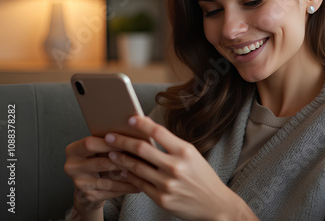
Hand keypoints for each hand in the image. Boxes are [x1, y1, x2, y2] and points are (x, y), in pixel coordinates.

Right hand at [64, 136, 140, 212]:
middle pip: (100, 162)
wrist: (90, 183)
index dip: (110, 143)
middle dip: (122, 161)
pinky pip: (111, 191)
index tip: (129, 140)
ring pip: (108, 180)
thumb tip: (142, 121)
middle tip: (142, 159)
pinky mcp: (88, 196)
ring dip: (128, 176)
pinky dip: (126, 187)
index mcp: (73, 150)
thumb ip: (115, 136)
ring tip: (145, 173)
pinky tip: (139, 185)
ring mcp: (79, 183)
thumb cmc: (101, 157)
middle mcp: (71, 167)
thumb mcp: (102, 146)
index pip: (90, 143)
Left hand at [104, 116, 257, 220]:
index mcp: (185, 151)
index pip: (159, 132)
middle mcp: (175, 167)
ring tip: (112, 153)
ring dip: (121, 159)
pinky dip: (129, 176)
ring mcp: (167, 184)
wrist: (214, 205)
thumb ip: (172, 146)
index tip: (130, 118)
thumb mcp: (192, 155)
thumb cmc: (203, 176)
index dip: (142, 124)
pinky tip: (123, 170)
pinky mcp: (161, 199)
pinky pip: (140, 184)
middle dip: (122, 141)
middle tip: (109, 136)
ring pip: (136, 167)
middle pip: (142, 149)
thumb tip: (149, 133)